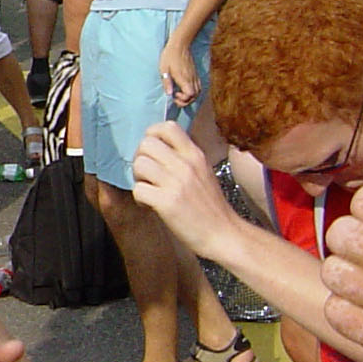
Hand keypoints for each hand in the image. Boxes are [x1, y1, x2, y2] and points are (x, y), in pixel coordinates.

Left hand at [130, 120, 239, 261]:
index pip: (167, 127)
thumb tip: (157, 147)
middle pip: (146, 144)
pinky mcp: (167, 202)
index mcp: (195, 155)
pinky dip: (140, 199)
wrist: (224, 235)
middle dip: (140, 159)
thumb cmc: (210, 206)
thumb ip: (184, 158)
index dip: (152, 135)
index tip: (152, 152)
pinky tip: (150, 205)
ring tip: (149, 190)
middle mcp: (186, 165)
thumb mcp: (203, 172)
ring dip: (138, 179)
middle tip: (147, 176)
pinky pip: (138, 190)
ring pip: (139, 164)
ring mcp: (176, 183)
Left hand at [158, 34, 200, 106]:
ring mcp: (195, 76)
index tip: (174, 95)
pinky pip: (198, 86)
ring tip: (180, 95)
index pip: (190, 94)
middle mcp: (191, 78)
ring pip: (198, 92)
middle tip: (176, 98)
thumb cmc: (169, 56)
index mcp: (184, 78)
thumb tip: (169, 94)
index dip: (183, 99)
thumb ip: (167, 82)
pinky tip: (185, 89)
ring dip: (190, 97)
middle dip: (186, 101)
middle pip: (195, 96)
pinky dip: (194, 92)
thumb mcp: (164, 69)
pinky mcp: (195, 74)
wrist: (180, 45)